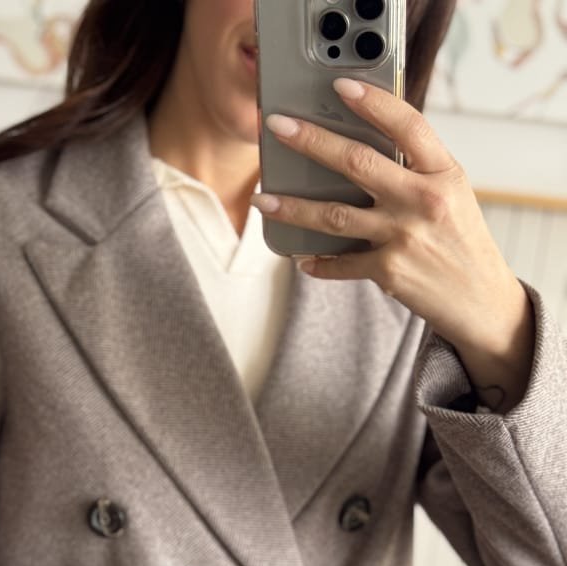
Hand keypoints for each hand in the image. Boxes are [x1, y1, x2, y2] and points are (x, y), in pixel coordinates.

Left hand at [252, 78, 534, 411]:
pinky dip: (318, 262)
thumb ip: (416, 170)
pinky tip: (300, 258)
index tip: (341, 86)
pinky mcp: (389, 271)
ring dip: (293, 208)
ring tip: (264, 200)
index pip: (408, 125)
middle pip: (357, 163)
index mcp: (443, 173)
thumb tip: (362, 146)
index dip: (373, 102)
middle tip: (277, 127)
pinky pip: (341, 263)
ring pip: (334, 215)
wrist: (481, 299)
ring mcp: (404, 236)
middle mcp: (424, 200)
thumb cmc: (460, 241)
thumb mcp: (452, 194)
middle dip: (311, 141)